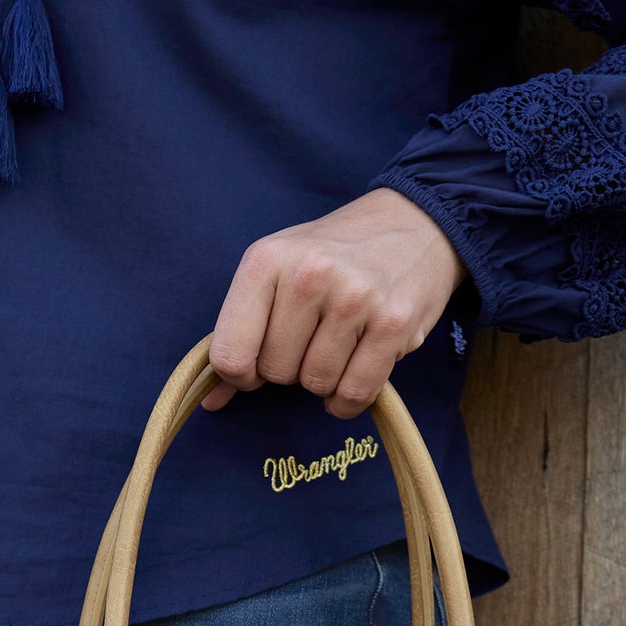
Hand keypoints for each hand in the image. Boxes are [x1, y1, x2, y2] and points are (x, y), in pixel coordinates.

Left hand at [205, 187, 465, 417]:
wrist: (413, 225)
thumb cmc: (334, 255)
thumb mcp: (277, 272)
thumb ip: (239, 333)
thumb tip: (211, 401)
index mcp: (266, 260)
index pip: (230, 355)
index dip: (241, 374)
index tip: (259, 362)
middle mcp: (308, 275)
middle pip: (275, 372)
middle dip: (289, 369)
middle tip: (312, 340)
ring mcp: (355, 298)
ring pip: (316, 384)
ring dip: (324, 380)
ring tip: (338, 345)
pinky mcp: (393, 324)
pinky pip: (354, 393)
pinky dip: (348, 398)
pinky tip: (353, 372)